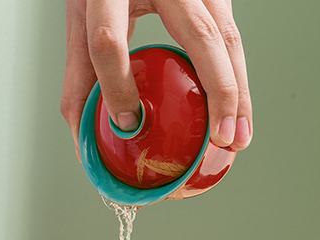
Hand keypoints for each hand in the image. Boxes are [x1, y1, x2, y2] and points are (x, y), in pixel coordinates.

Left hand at [62, 0, 251, 154]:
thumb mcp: (82, 19)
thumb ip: (81, 78)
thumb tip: (84, 140)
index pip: (110, 39)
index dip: (116, 87)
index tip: (126, 124)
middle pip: (201, 35)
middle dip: (217, 92)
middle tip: (220, 138)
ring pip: (227, 39)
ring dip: (239, 93)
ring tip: (238, 137)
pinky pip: (230, 40)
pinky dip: (236, 80)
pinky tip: (237, 113)